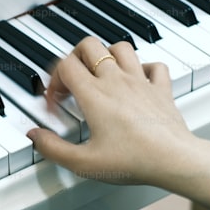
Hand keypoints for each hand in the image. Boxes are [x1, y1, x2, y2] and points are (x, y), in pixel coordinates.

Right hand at [30, 37, 209, 208]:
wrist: (173, 159)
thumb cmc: (133, 161)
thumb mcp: (84, 163)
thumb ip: (53, 149)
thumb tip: (35, 137)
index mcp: (94, 95)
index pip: (64, 66)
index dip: (53, 80)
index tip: (55, 101)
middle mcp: (116, 81)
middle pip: (89, 46)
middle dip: (74, 58)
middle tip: (72, 81)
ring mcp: (141, 81)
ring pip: (120, 47)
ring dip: (106, 56)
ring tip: (100, 74)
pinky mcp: (161, 89)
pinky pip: (154, 65)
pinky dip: (144, 68)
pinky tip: (137, 81)